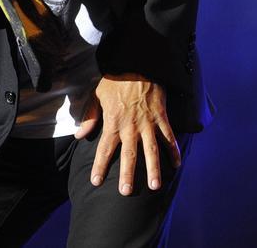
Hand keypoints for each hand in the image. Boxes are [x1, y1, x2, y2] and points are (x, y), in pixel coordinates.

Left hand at [74, 73, 180, 194]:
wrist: (137, 63)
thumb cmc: (114, 80)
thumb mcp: (96, 96)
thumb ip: (89, 117)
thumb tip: (79, 135)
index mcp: (113, 122)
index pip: (105, 149)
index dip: (100, 166)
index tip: (96, 182)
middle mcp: (130, 126)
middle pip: (129, 155)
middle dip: (127, 175)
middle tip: (126, 192)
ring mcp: (147, 123)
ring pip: (151, 150)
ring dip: (153, 169)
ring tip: (155, 186)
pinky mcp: (161, 117)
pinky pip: (169, 137)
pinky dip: (174, 151)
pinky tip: (177, 165)